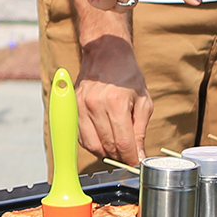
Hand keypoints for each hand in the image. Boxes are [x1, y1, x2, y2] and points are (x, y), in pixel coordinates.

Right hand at [75, 35, 151, 164]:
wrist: (105, 53)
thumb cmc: (127, 76)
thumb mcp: (144, 102)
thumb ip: (141, 132)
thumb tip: (139, 156)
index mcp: (116, 103)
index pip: (123, 144)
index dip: (131, 159)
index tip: (136, 163)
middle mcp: (95, 105)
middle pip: (107, 147)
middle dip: (120, 157)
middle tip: (128, 158)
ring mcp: (80, 106)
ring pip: (92, 145)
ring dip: (105, 153)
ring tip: (116, 151)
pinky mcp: (72, 107)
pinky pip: (81, 137)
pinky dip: (93, 145)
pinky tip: (103, 141)